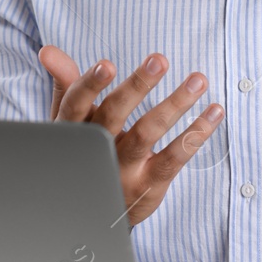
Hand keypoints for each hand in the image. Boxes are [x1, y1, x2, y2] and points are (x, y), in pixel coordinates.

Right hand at [38, 46, 223, 226]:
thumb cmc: (85, 151)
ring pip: (148, 133)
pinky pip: (175, 157)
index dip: (90, 85)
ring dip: (175, 104)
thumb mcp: (69, 120)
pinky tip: (213, 111)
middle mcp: (98, 149)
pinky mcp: (149, 184)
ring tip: (198, 80)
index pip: (77, 104)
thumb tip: (48, 50)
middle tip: (159, 59)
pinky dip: (196, 133)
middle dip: (137, 87)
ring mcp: (123, 169)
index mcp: (74, 129)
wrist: (95, 211)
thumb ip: (66, 82)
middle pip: (114, 115)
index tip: (107, 64)